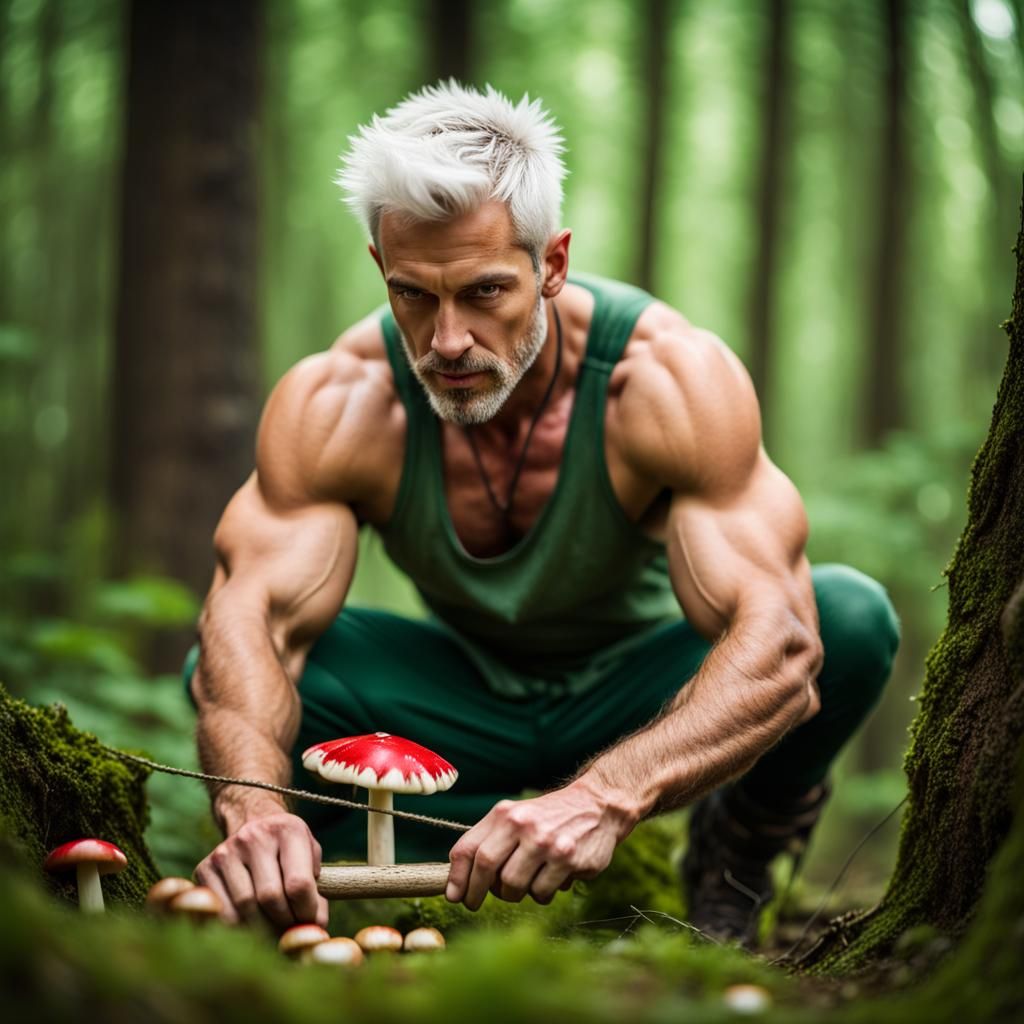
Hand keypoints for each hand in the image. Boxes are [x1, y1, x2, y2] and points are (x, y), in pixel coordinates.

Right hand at [194, 811, 328, 929]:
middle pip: (270, 898)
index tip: (309, 922)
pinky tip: (250, 922)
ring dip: (262, 928)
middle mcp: (254, 836)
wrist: (252, 822)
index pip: (298, 883)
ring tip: (273, 927)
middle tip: (290, 929)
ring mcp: (226, 851)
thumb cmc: (287, 849)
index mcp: (288, 829)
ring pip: (244, 908)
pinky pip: (221, 912)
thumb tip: (316, 928)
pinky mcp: (205, 867)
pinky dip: (238, 927)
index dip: (306, 912)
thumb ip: (318, 890)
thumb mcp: (310, 856)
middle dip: (284, 922)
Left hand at [445, 781, 629, 910]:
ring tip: (524, 882)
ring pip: (513, 886)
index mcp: (506, 814)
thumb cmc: (548, 817)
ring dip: (513, 893)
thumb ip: (490, 841)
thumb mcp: (516, 817)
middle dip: (476, 892)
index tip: (453, 895)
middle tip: (473, 903)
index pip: (469, 848)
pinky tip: (551, 878)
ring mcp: (547, 843)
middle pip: (486, 868)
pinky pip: (542, 893)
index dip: (456, 877)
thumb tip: (458, 883)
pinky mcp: (569, 860)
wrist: (598, 805)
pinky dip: (542, 893)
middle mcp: (524, 825)